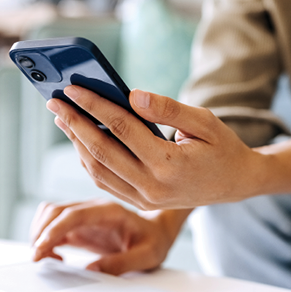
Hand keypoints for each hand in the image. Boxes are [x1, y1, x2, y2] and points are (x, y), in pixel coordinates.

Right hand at [29, 199, 185, 274]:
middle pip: (55, 211)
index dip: (54, 229)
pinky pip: (53, 227)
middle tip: (38, 259)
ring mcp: (84, 216)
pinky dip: (46, 240)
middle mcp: (93, 209)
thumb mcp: (147, 256)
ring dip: (40, 235)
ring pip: (50, 215)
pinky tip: (55, 257)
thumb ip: (122, 263)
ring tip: (48, 259)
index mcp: (110, 212)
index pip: (74, 214)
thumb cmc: (154, 242)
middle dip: (40, 233)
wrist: (157, 232)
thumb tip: (92, 270)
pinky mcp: (79, 226)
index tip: (41, 248)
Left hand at [46, 86, 267, 209]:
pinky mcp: (142, 203)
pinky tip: (82, 139)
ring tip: (63, 118)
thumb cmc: (222, 147)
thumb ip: (168, 109)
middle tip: (54, 100)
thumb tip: (132, 95)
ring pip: (98, 171)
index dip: (95, 105)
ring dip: (77, 143)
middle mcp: (154, 187)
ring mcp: (146, 199)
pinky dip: (90, 160)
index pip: (122, 128)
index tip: (73, 88)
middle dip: (74, 123)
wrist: (236, 183)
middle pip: (102, 152)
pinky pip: (107, 182)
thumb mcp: (204, 121)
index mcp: (170, 164)